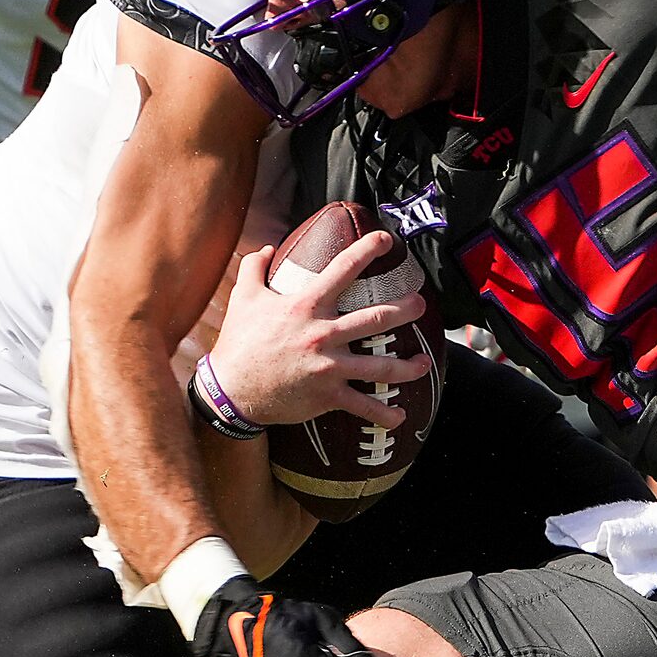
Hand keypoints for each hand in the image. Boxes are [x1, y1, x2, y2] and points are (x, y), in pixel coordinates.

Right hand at [207, 231, 431, 427]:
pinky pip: (363, 406)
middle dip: (405, 310)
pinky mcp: (328, 395)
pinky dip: (384, 414)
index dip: (367, 250)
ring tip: (425, 362)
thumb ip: (254, 268)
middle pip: (376, 318)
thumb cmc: (239, 341)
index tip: (386, 240)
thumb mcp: (243, 298)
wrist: (231, 389)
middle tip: (422, 305)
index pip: (343, 269)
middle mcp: (323, 334)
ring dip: (408, 366)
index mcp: (306, 305)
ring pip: (380, 366)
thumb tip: (265, 247)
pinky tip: (400, 416)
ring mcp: (329, 367)